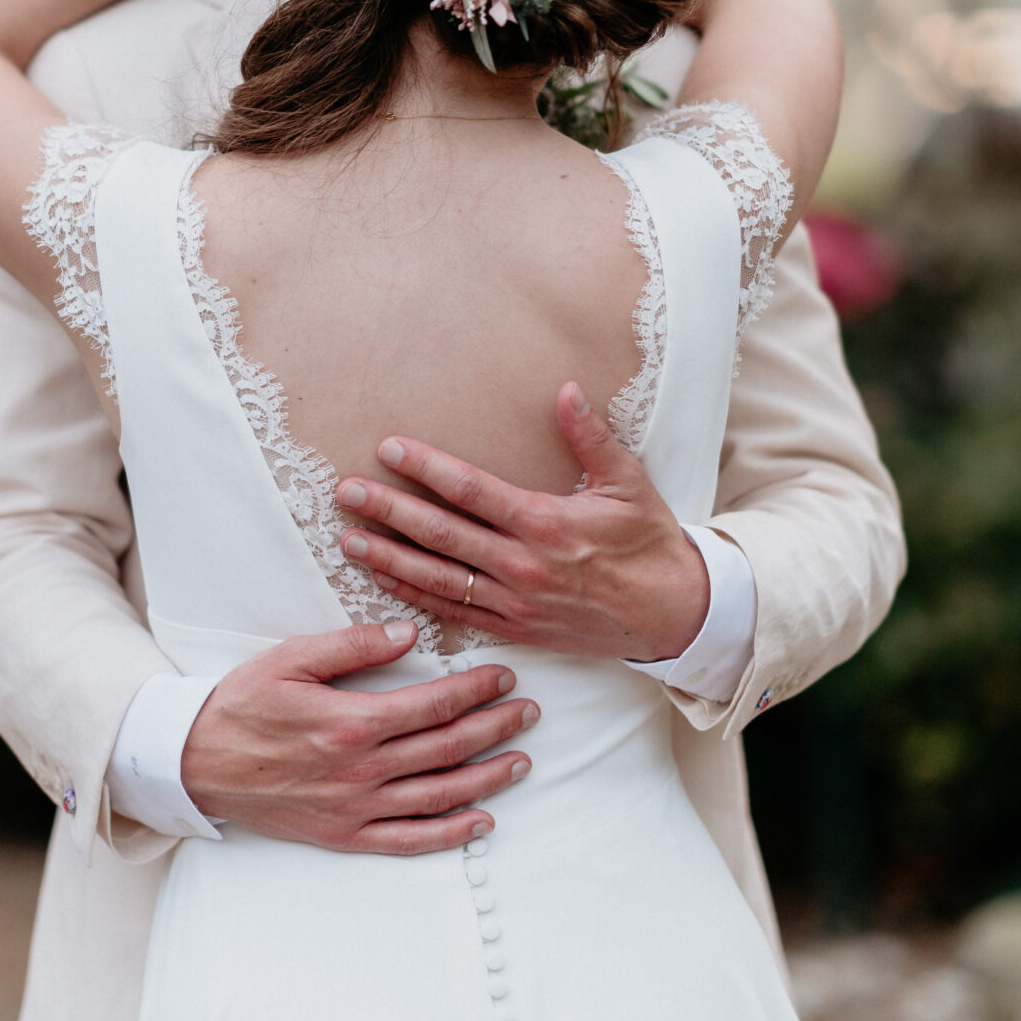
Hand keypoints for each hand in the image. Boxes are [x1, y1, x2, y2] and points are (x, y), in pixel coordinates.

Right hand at [180, 618, 536, 854]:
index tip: (505, 677)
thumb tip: (409, 633)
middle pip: (446, 749)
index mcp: (351, 722)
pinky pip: (409, 840)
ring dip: (487, 778)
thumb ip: (353, 646)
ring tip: (521, 760)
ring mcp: (356, 808)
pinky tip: (482, 822)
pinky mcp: (346, 836)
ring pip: (439, 796)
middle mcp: (361, 770)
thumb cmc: (242, 704)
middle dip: (495, 728)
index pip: (433, 704)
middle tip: (529, 712)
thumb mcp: (290, 659)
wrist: (195, 762)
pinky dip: (450, 834)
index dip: (475, 690)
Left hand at [335, 384, 709, 662]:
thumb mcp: (628, 485)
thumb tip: (566, 390)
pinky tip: (385, 581)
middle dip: (389, 511)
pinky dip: (415, 597)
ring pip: (438, 578)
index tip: (389, 449)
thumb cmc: (650, 544)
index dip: (426, 468)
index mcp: (546, 523)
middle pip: (441, 534)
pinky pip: (454, 613)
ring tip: (349, 540)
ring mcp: (515, 603)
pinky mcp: (516, 630)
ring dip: (389, 558)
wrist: (674, 616)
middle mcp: (523, 565)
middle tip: (346, 493)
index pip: (471, 490)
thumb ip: (591, 438)